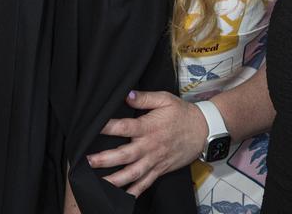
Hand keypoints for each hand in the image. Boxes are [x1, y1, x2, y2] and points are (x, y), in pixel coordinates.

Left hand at [87, 90, 207, 195]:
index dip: (109, 127)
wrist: (203, 130)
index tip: (92, 127)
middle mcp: (150, 146)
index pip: (125, 127)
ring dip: (116, 180)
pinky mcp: (160, 170)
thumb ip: (144, 97)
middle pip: (126, 155)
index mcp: (149, 127)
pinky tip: (121, 198)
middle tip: (88, 161)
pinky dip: (134, 192)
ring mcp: (155, 160)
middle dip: (106, 159)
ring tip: (99, 183)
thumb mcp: (165, 99)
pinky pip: (145, 183)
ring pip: (133, 174)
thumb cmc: (182, 113)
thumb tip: (127, 95)